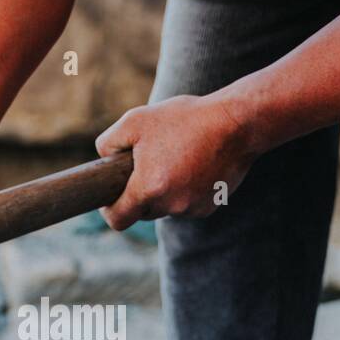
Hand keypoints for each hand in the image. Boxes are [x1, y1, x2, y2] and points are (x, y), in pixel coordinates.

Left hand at [94, 94, 255, 230]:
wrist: (237, 123)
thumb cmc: (184, 119)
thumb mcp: (136, 120)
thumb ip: (108, 142)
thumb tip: (102, 158)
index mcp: (149, 188)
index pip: (118, 220)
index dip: (110, 211)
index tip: (110, 198)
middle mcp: (170, 205)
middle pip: (142, 212)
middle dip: (140, 194)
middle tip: (146, 164)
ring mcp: (191, 208)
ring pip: (165, 207)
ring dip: (164, 191)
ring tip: (175, 158)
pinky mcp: (208, 207)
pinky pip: (186, 204)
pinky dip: (185, 190)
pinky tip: (194, 165)